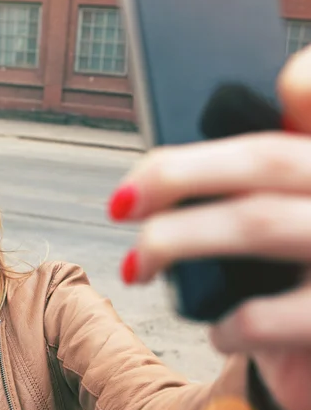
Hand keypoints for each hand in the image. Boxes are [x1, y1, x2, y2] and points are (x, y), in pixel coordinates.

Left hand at [108, 45, 310, 409]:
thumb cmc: (292, 274)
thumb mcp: (278, 218)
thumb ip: (250, 183)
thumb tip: (158, 173)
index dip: (305, 81)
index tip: (276, 77)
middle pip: (264, 158)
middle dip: (175, 175)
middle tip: (118, 204)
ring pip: (255, 222)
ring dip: (175, 241)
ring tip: (135, 267)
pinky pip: (268, 313)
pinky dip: (228, 323)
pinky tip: (218, 332)